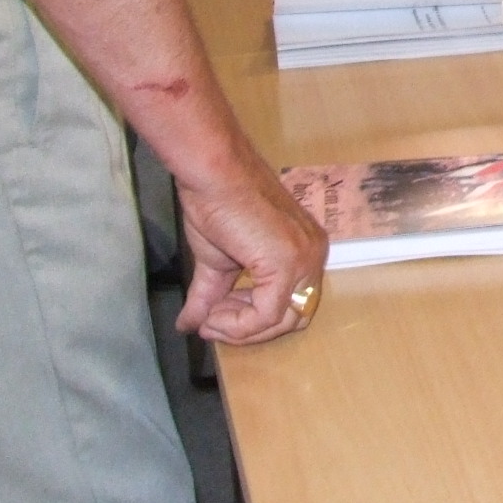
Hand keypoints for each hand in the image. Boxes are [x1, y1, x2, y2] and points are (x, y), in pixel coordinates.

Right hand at [174, 163, 328, 345]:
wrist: (212, 173)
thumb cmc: (217, 204)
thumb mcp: (218, 261)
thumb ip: (212, 295)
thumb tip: (189, 325)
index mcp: (305, 250)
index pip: (292, 306)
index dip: (253, 322)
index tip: (214, 318)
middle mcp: (313, 254)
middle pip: (292, 318)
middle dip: (249, 329)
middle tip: (212, 322)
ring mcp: (304, 258)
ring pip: (281, 321)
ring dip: (240, 329)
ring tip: (209, 318)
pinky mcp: (287, 263)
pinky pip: (266, 315)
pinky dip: (237, 324)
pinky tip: (212, 314)